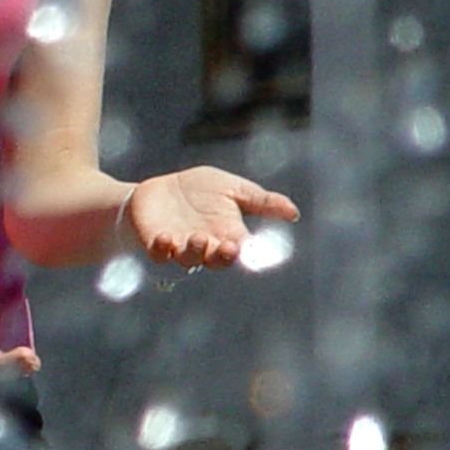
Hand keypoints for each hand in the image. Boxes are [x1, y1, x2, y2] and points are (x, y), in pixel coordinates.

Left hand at [127, 167, 300, 268]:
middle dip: (224, 256)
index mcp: (229, 235)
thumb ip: (261, 201)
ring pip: (189, 259)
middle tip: (230, 247)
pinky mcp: (156, 244)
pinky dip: (162, 248)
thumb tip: (294, 213)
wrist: (161, 189)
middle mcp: (206, 246)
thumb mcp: (234, 189)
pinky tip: (166, 237)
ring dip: (195, 250)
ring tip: (200, 237)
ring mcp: (180, 247)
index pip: (244, 250)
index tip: (257, 250)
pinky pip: (159, 254)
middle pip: (217, 260)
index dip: (251, 253)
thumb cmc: (200, 192)